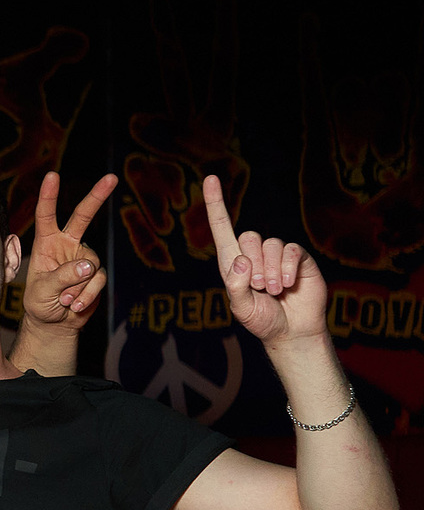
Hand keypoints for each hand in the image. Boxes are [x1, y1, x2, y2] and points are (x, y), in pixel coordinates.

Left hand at [23, 171, 113, 332]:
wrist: (54, 323)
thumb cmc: (40, 303)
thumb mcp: (41, 292)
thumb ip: (61, 277)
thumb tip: (88, 265)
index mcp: (46, 242)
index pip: (46, 215)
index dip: (49, 196)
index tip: (52, 175)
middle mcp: (67, 244)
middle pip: (83, 217)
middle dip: (97, 196)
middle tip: (111, 178)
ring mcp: (84, 257)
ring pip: (90, 265)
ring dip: (76, 288)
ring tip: (63, 301)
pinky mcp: (96, 274)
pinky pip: (97, 281)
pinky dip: (86, 296)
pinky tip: (75, 306)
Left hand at [204, 174, 327, 348]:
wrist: (292, 330)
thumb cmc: (262, 319)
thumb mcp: (241, 308)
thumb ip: (236, 286)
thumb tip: (241, 260)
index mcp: (233, 262)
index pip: (222, 228)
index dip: (216, 203)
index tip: (211, 178)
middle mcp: (254, 254)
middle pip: (249, 237)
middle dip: (254, 265)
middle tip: (261, 287)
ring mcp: (277, 254)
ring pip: (271, 245)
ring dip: (272, 271)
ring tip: (275, 290)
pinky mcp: (299, 258)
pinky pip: (291, 250)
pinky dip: (288, 267)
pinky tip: (289, 284)